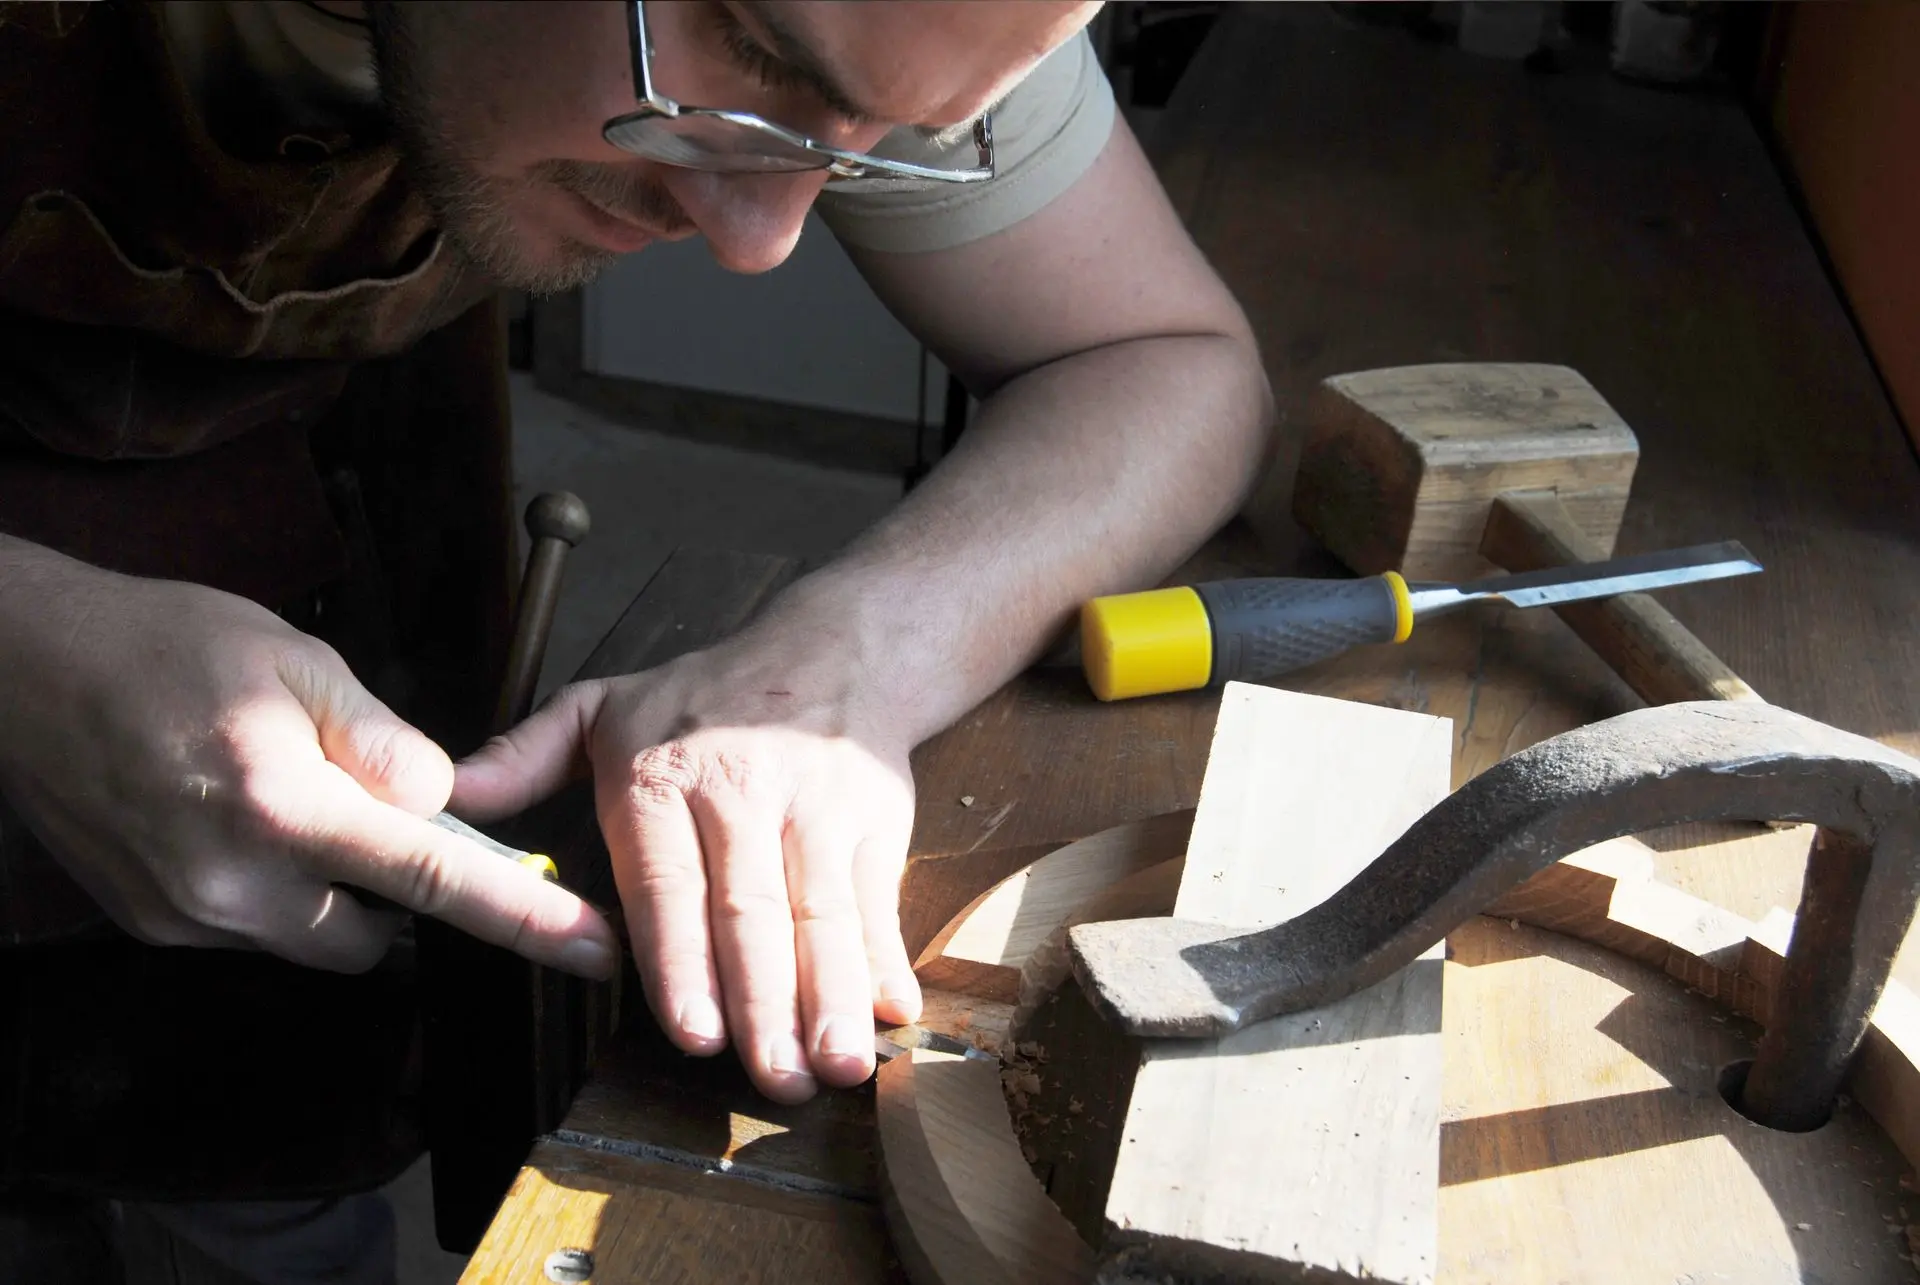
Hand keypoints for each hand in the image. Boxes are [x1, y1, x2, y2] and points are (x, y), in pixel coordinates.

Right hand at [0, 552, 617, 975]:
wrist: (22, 668)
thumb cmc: (165, 646)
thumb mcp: (298, 660)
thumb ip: (384, 739)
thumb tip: (446, 801)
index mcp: (285, 810)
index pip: (435, 881)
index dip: (526, 918)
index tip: (596, 948)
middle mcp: (233, 884)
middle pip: (374, 938)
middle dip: (395, 892)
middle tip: (368, 809)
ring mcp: (185, 916)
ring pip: (313, 941)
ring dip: (334, 891)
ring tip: (289, 797)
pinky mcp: (152, 925)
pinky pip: (252, 929)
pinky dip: (274, 887)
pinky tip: (238, 814)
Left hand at [454, 620, 922, 1103]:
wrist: (836, 648)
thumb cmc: (707, 696)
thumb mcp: (603, 705)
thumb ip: (525, 758)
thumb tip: (445, 798)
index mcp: (663, 775)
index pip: (670, 883)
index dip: (683, 961)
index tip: (694, 1033)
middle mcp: (743, 793)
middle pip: (752, 911)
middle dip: (764, 1002)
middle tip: (772, 1078)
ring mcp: (817, 810)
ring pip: (822, 914)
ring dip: (832, 995)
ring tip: (836, 1064)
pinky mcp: (876, 823)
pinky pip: (878, 899)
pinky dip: (888, 958)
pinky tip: (893, 1013)